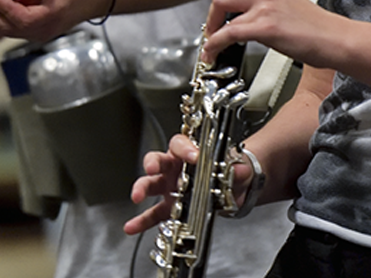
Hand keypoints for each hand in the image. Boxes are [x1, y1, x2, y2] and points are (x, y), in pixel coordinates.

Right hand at [123, 135, 255, 234]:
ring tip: (137, 196)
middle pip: (160, 159)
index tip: (193, 156)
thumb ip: (238, 170)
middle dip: (154, 162)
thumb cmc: (228, 171)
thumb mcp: (237, 169)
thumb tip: (239, 170)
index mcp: (190, 153)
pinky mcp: (170, 207)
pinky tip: (131, 226)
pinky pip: (154, 214)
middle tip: (152, 167)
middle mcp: (176, 167)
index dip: (185, 148)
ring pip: (151, 184)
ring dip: (142, 188)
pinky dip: (142, 221)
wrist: (233, 189)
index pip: (182, 143)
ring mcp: (170, 187)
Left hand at [202, 0, 342, 68]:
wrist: (335, 38)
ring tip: (210, 42)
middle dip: (210, 8)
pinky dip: (214, 44)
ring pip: (220, 7)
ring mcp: (264, 8)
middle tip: (212, 23)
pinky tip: (213, 53)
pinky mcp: (265, 28)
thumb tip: (254, 13)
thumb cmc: (319, 28)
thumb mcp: (290, 4)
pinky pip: (228, 33)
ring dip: (210, 27)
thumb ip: (270, 3)